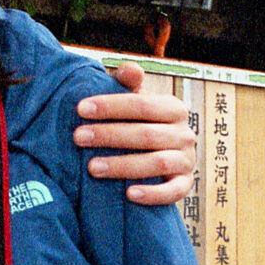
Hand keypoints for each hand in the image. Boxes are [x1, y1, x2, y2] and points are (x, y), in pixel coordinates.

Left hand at [75, 60, 198, 206]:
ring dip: (123, 165)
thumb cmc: (139, 124)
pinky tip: (129, 194)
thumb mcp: (134, 102)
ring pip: (157, 163)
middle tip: (78, 137)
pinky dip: (153, 194)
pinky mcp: (185, 184)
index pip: (142, 105)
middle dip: (109, 135)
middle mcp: (184, 134)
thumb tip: (131, 69)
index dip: (111, 106)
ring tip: (92, 167)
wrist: (159, 158)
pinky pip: (173, 192)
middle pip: (146, 135)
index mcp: (173, 108)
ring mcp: (186, 160)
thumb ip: (128, 84)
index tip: (81, 109)